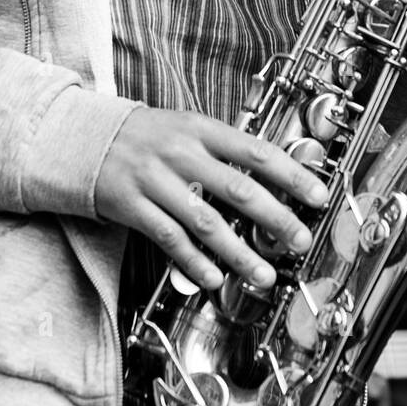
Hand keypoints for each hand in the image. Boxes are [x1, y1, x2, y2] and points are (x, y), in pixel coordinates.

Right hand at [95, 108, 326, 290]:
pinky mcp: (134, 206)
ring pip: (205, 222)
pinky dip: (195, 262)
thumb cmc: (149, 136)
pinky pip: (170, 239)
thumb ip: (225, 149)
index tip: (318, 195)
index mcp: (201, 130)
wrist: (88, 138)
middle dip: (275, 219)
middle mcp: (180, 153)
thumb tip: (273, 176)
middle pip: (238, 189)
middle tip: (299, 240)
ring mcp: (156, 180)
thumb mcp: (189, 128)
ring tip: (263, 274)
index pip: (256, 151)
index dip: (292, 175)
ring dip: (239, 253)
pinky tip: (214, 277)